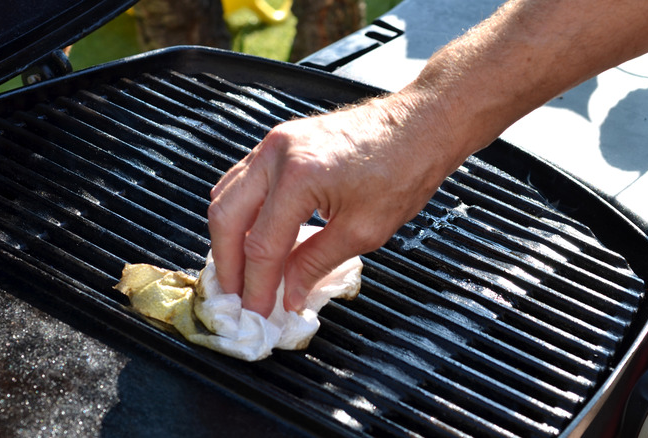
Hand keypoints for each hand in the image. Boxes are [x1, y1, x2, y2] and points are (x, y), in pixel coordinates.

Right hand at [207, 94, 458, 316]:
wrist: (421, 125)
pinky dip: (242, 213)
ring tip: (240, 272)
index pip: (262, 245)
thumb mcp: (364, 230)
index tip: (256, 312)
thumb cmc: (404, 169)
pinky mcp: (281, 141)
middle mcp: (278, 154)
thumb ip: (316, 263)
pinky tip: (251, 236)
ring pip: (227, 195)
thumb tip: (288, 294)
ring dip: (229, 237)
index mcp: (299, 176)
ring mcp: (275, 143)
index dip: (256, 286)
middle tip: (235, 297)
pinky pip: (243, 180)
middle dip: (227, 263)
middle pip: (227, 217)